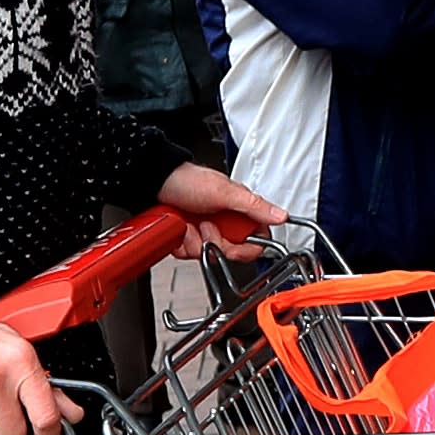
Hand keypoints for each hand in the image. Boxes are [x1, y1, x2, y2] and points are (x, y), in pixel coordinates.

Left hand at [154, 162, 283, 241]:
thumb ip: (254, 206)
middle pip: (231, 252)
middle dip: (215, 243)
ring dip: (195, 242)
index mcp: (239, 211)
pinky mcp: (188, 239)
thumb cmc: (187, 180)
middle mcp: (224, 223)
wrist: (154, 183)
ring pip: (209, 254)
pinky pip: (190, 254)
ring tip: (190, 223)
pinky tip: (180, 229)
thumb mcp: (224, 192)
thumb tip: (281, 216)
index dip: (246, 249)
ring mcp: (206, 232)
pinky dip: (182, 244)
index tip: (233, 245)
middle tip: (206, 226)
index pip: (256, 241)